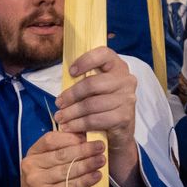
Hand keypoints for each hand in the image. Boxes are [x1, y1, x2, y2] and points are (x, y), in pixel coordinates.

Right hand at [15, 130, 105, 186]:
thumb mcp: (45, 168)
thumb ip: (58, 155)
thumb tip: (85, 140)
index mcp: (32, 154)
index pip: (50, 139)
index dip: (70, 137)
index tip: (87, 137)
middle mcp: (30, 165)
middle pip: (61, 154)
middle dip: (84, 149)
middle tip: (101, 147)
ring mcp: (35, 181)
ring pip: (67, 170)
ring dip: (87, 164)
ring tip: (102, 160)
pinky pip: (69, 186)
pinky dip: (85, 181)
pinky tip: (96, 176)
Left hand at [55, 46, 139, 184]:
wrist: (119, 132)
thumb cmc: (102, 106)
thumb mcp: (95, 89)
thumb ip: (84, 80)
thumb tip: (63, 81)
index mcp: (118, 67)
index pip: (103, 54)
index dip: (85, 61)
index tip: (70, 72)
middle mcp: (126, 80)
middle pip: (92, 84)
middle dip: (71, 95)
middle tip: (58, 103)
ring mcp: (127, 99)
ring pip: (91, 104)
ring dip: (71, 113)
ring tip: (60, 117)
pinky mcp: (124, 117)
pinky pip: (95, 120)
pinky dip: (79, 124)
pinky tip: (69, 127)